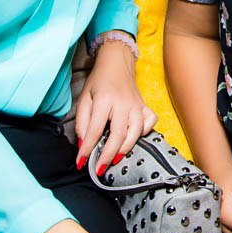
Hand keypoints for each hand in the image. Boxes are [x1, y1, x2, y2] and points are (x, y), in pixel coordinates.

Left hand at [75, 45, 156, 175]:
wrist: (117, 64)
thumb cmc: (98, 83)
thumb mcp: (83, 98)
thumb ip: (82, 122)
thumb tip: (83, 144)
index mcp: (104, 99)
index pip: (94, 129)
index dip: (87, 148)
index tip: (81, 162)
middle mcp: (123, 103)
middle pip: (118, 133)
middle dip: (108, 155)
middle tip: (100, 169)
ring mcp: (137, 105)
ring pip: (136, 131)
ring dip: (126, 148)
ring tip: (115, 159)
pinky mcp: (145, 106)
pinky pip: (150, 122)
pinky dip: (145, 132)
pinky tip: (134, 137)